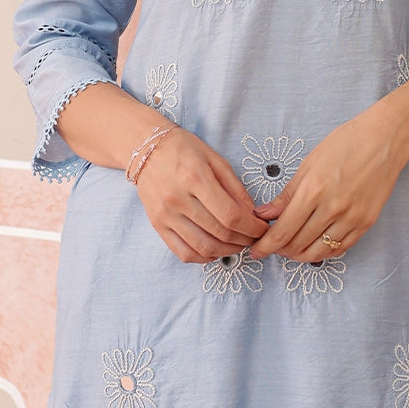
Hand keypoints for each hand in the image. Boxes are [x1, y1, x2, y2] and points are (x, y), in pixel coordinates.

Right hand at [135, 128, 269, 262]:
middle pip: (219, 232)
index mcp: (196, 178)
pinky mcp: (157, 225)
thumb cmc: (184, 150)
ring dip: (227, 251)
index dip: (251, 228)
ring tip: (239, 244)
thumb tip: (253, 215)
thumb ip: (235, 188)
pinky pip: (183, 252)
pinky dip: (204, 257)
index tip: (262, 229)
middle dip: (244, 240)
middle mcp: (178, 199)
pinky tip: (216, 250)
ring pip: (203, 247)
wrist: (146, 150)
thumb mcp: (215, 159)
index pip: (230, 215)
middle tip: (255, 238)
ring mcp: (165, 215)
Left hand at [249, 108, 407, 260]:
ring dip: (300, 255)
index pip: (283, 231)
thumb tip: (263, 214)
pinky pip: (341, 248)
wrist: (386, 139)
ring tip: (291, 249)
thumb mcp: (309, 163)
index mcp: (314, 190)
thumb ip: (286, 194)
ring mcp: (352, 218)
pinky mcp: (367, 222)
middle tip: (272, 245)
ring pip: (319, 252)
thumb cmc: (347, 142)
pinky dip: (324, 252)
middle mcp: (333, 208)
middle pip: (298, 244)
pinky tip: (315, 246)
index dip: (265, 246)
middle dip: (280, 250)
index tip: (256, 250)